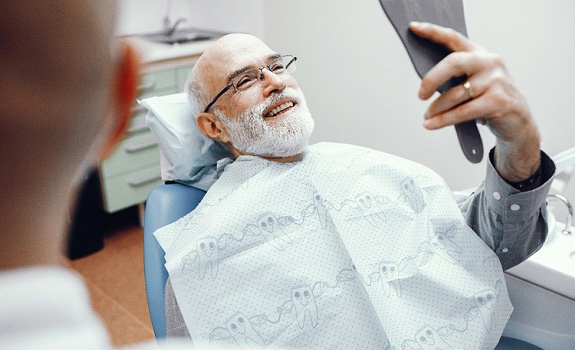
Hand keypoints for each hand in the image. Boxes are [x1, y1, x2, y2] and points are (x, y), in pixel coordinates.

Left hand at [410, 21, 539, 180]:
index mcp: (480, 54)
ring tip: (427, 116)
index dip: (432, 32)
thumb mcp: (475, 81)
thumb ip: (456, 76)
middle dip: (431, 79)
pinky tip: (431, 124)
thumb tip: (425, 83)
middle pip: (453, 63)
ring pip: (455, 94)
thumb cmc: (490, 99)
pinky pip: (462, 112)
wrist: (519, 121)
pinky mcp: (498, 101)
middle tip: (420, 95)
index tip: (413, 28)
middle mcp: (489, 63)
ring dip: (436, 108)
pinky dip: (443, 120)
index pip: (453, 38)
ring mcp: (496, 81)